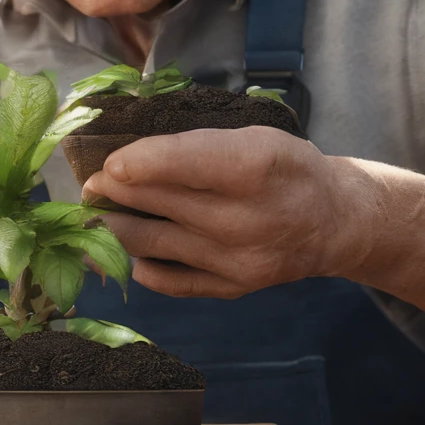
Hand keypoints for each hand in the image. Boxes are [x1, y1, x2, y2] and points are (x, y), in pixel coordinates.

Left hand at [82, 127, 368, 298]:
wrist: (333, 222)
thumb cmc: (285, 168)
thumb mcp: (253, 136)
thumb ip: (196, 145)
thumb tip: (126, 157)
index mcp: (253, 167)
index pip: (180, 163)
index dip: (136, 163)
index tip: (108, 164)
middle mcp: (243, 218)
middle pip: (157, 203)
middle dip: (114, 191)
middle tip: (91, 183)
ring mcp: (235, 259)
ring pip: (152, 243)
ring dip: (114, 226)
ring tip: (97, 212)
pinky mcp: (231, 288)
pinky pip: (169, 280)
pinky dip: (140, 264)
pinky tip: (126, 248)